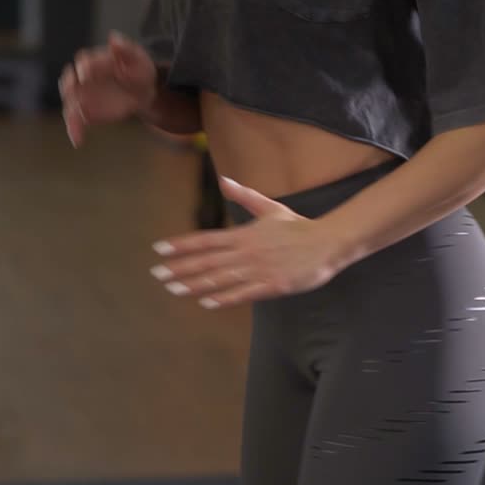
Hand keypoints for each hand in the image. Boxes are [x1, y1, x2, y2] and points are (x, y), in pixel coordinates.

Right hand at [59, 31, 156, 146]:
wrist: (142, 90)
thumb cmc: (138, 69)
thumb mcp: (137, 57)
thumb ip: (125, 48)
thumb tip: (113, 38)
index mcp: (93, 60)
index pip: (84, 62)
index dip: (85, 68)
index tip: (87, 74)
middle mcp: (82, 78)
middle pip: (69, 80)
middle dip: (69, 86)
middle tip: (72, 92)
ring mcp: (82, 96)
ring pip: (70, 103)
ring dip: (71, 113)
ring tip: (74, 125)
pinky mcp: (85, 112)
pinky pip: (75, 120)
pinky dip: (74, 130)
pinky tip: (77, 141)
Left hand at [151, 178, 353, 308]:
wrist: (327, 243)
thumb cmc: (298, 227)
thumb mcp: (270, 207)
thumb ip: (244, 196)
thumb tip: (224, 180)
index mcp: (244, 234)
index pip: (206, 240)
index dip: (182, 245)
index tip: (160, 249)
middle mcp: (247, 251)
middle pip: (207, 261)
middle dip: (180, 268)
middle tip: (157, 274)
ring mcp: (259, 269)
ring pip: (220, 278)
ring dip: (195, 284)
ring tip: (173, 289)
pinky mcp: (272, 285)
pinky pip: (244, 293)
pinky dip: (224, 298)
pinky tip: (206, 303)